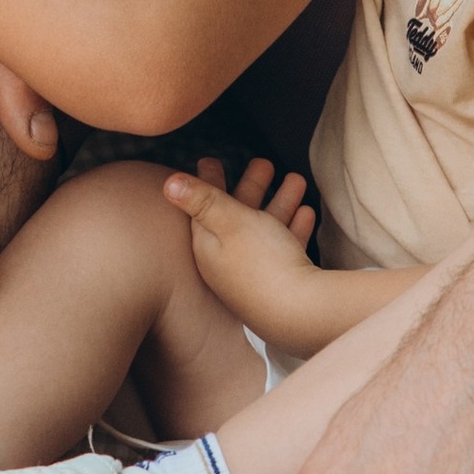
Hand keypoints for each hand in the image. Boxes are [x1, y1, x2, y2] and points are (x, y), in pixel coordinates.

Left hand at [164, 157, 318, 335]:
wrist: (300, 314)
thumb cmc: (261, 263)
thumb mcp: (229, 221)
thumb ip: (202, 200)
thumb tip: (167, 184)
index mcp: (209, 247)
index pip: (203, 208)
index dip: (208, 182)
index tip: (211, 159)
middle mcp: (227, 263)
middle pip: (237, 216)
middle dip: (252, 187)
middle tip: (264, 162)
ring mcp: (254, 276)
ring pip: (265, 230)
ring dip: (280, 202)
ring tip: (296, 178)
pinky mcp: (279, 285)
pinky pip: (284, 249)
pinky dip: (293, 228)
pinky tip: (306, 213)